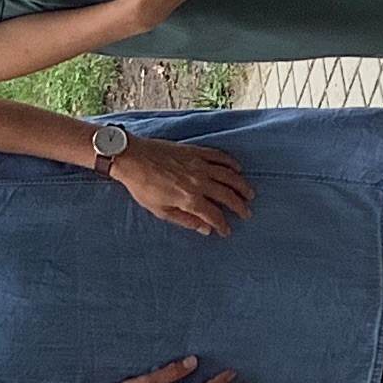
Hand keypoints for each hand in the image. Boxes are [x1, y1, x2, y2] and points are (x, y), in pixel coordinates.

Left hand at [111, 140, 251, 235]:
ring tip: (249, 194)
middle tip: (246, 213)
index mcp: (189, 198)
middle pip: (227, 195)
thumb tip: (205, 229)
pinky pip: (220, 156)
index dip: (223, 225)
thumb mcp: (160, 210)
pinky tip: (237, 169)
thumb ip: (184, 220)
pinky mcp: (196, 151)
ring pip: (229, 175)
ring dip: (242, 186)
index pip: (214, 215)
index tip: (226, 231)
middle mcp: (199, 181)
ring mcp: (199, 164)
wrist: (133, 158)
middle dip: (239, 206)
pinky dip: (232, 163)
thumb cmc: (143, 186)